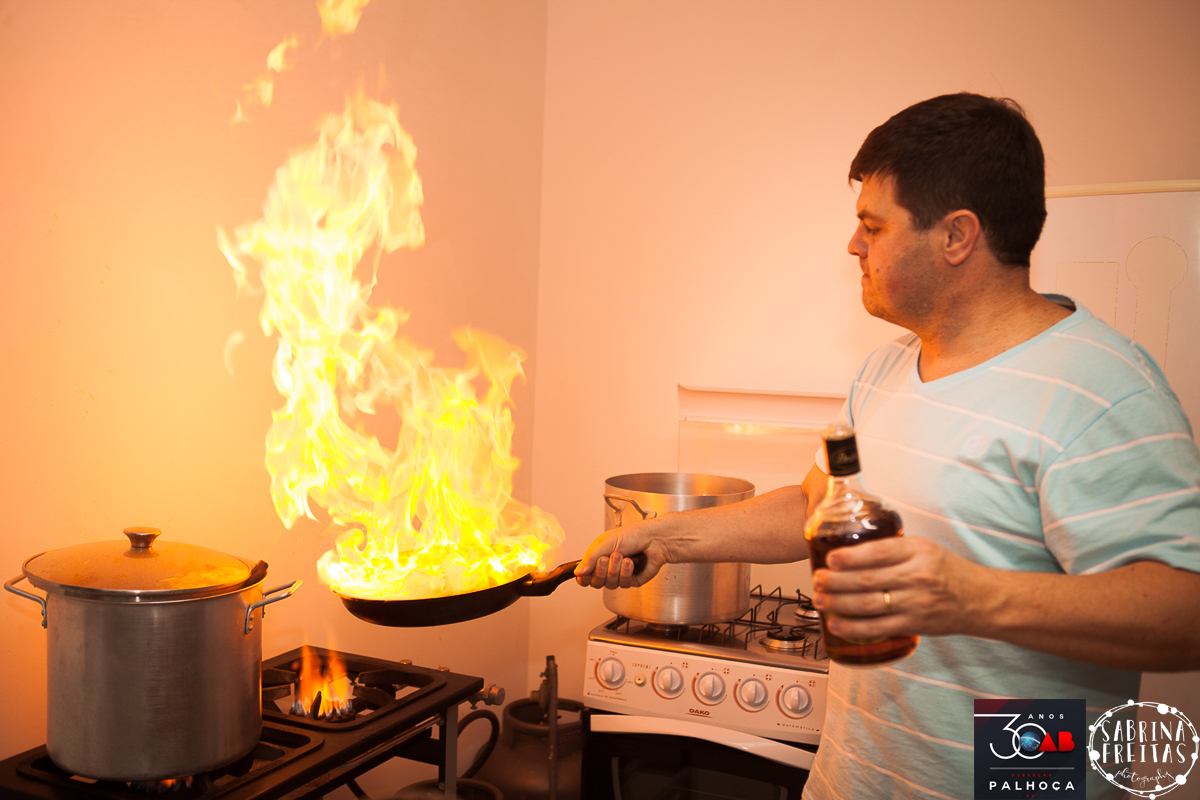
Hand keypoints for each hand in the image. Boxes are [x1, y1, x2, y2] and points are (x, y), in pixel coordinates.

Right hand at [574, 519, 665, 588]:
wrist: (655, 539)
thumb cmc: (633, 534)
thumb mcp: (607, 542)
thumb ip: (591, 558)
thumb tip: (578, 571)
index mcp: (599, 555)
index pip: (585, 574)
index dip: (584, 577)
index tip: (585, 574)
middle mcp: (608, 567)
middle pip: (596, 582)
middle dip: (601, 571)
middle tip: (606, 559)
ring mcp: (620, 574)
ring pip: (609, 584)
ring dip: (615, 570)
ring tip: (622, 557)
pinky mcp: (631, 580)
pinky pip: (623, 583)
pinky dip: (626, 572)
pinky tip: (630, 562)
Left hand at [810, 535, 978, 640]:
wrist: (979, 599)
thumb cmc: (947, 570)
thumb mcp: (924, 548)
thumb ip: (893, 547)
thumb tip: (851, 546)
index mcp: (918, 551)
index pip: (878, 551)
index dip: (850, 557)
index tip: (830, 558)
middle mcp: (917, 576)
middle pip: (867, 579)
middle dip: (835, 581)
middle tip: (817, 580)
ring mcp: (916, 602)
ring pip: (868, 604)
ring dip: (838, 603)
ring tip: (820, 600)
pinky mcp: (915, 624)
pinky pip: (878, 627)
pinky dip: (853, 627)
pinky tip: (836, 623)